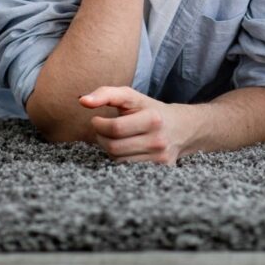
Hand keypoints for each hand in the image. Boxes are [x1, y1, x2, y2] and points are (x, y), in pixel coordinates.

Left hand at [79, 86, 195, 164]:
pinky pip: (126, 169)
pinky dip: (120, 159)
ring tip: (113, 138)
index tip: (96, 119)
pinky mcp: (159, 170)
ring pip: (118, 160)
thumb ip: (106, 94)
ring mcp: (159, 158)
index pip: (115, 128)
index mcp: (153, 119)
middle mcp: (158, 140)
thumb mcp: (131, 96)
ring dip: (109, 148)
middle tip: (102, 130)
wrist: (183, 127)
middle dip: (101, 138)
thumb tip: (82, 101)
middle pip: (114, 147)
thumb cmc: (150, 109)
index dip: (99, 125)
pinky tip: (124, 149)